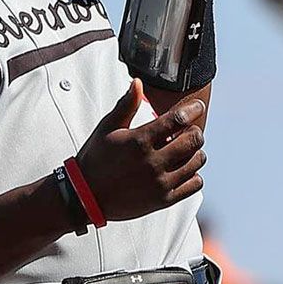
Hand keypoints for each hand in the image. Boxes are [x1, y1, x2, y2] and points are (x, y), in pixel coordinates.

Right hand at [74, 79, 206, 220]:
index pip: (178, 119)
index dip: (192, 109)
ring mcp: (160, 183)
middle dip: (194, 131)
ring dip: (195, 152)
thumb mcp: (108, 128)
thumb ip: (127, 105)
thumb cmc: (95, 159)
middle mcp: (152, 162)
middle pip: (193, 140)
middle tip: (188, 130)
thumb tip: (138, 83)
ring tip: (185, 150)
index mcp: (139, 141)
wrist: (85, 196)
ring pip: (197, 162)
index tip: (196, 107)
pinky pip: (194, 184)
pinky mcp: (164, 200)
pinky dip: (194, 175)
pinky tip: (183, 170)